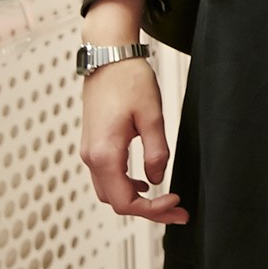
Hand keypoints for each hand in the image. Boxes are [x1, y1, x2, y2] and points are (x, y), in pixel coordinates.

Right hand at [77, 0, 186, 224]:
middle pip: (116, 201)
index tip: (176, 202)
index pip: (124, 201)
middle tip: (178, 211)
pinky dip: (126, 185)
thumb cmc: (129, 80)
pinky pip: (107, 176)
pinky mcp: (93, 144)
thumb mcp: (152, 116)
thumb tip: (157, 180)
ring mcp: (89, 152)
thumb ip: (156, 151)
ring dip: (137, 200)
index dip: (152, 210)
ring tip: (167, 200)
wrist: (109, 56)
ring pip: (110, 190)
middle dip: (148, 210)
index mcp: (104, 154)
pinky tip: (146, 182)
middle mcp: (91, 158)